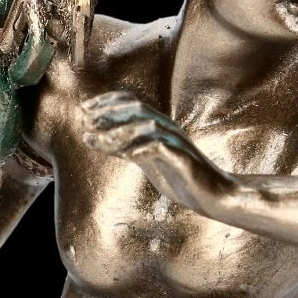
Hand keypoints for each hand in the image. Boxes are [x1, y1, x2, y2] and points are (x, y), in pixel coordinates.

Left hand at [81, 91, 231, 212]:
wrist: (214, 195)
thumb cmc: (181, 178)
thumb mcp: (147, 161)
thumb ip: (127, 148)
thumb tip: (98, 138)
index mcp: (158, 127)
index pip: (131, 103)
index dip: (106, 102)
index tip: (83, 109)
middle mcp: (167, 129)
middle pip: (136, 108)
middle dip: (108, 111)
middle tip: (85, 119)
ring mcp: (177, 142)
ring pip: (146, 126)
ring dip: (118, 131)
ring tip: (97, 139)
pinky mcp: (184, 160)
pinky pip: (162, 148)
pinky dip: (143, 149)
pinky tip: (127, 156)